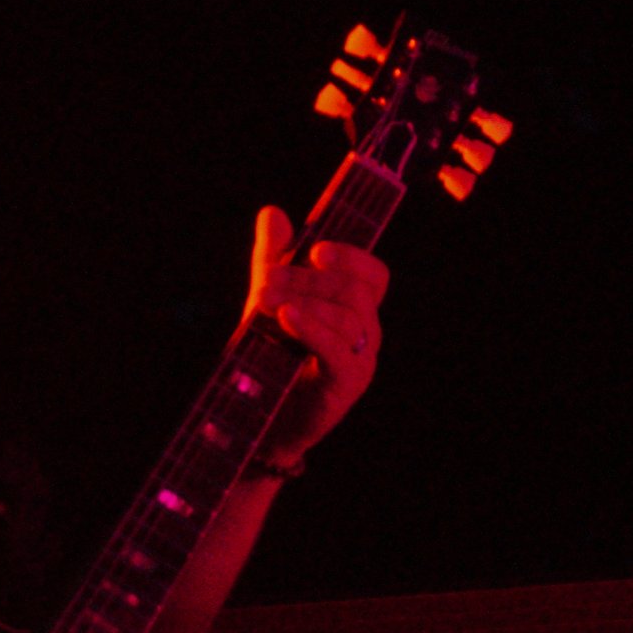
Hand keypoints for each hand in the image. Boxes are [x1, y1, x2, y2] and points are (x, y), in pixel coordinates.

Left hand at [244, 205, 389, 459]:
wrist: (259, 419)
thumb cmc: (270, 357)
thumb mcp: (268, 300)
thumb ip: (273, 259)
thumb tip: (273, 212)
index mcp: (355, 309)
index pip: (373, 274)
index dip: (352, 256)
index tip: (316, 248)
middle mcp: (367, 332)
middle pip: (355, 290)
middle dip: (307, 278)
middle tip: (265, 280)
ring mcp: (362, 359)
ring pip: (348, 316)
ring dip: (302, 300)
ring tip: (262, 302)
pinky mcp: (348, 384)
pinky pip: (340, 349)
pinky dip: (312, 328)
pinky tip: (286, 317)